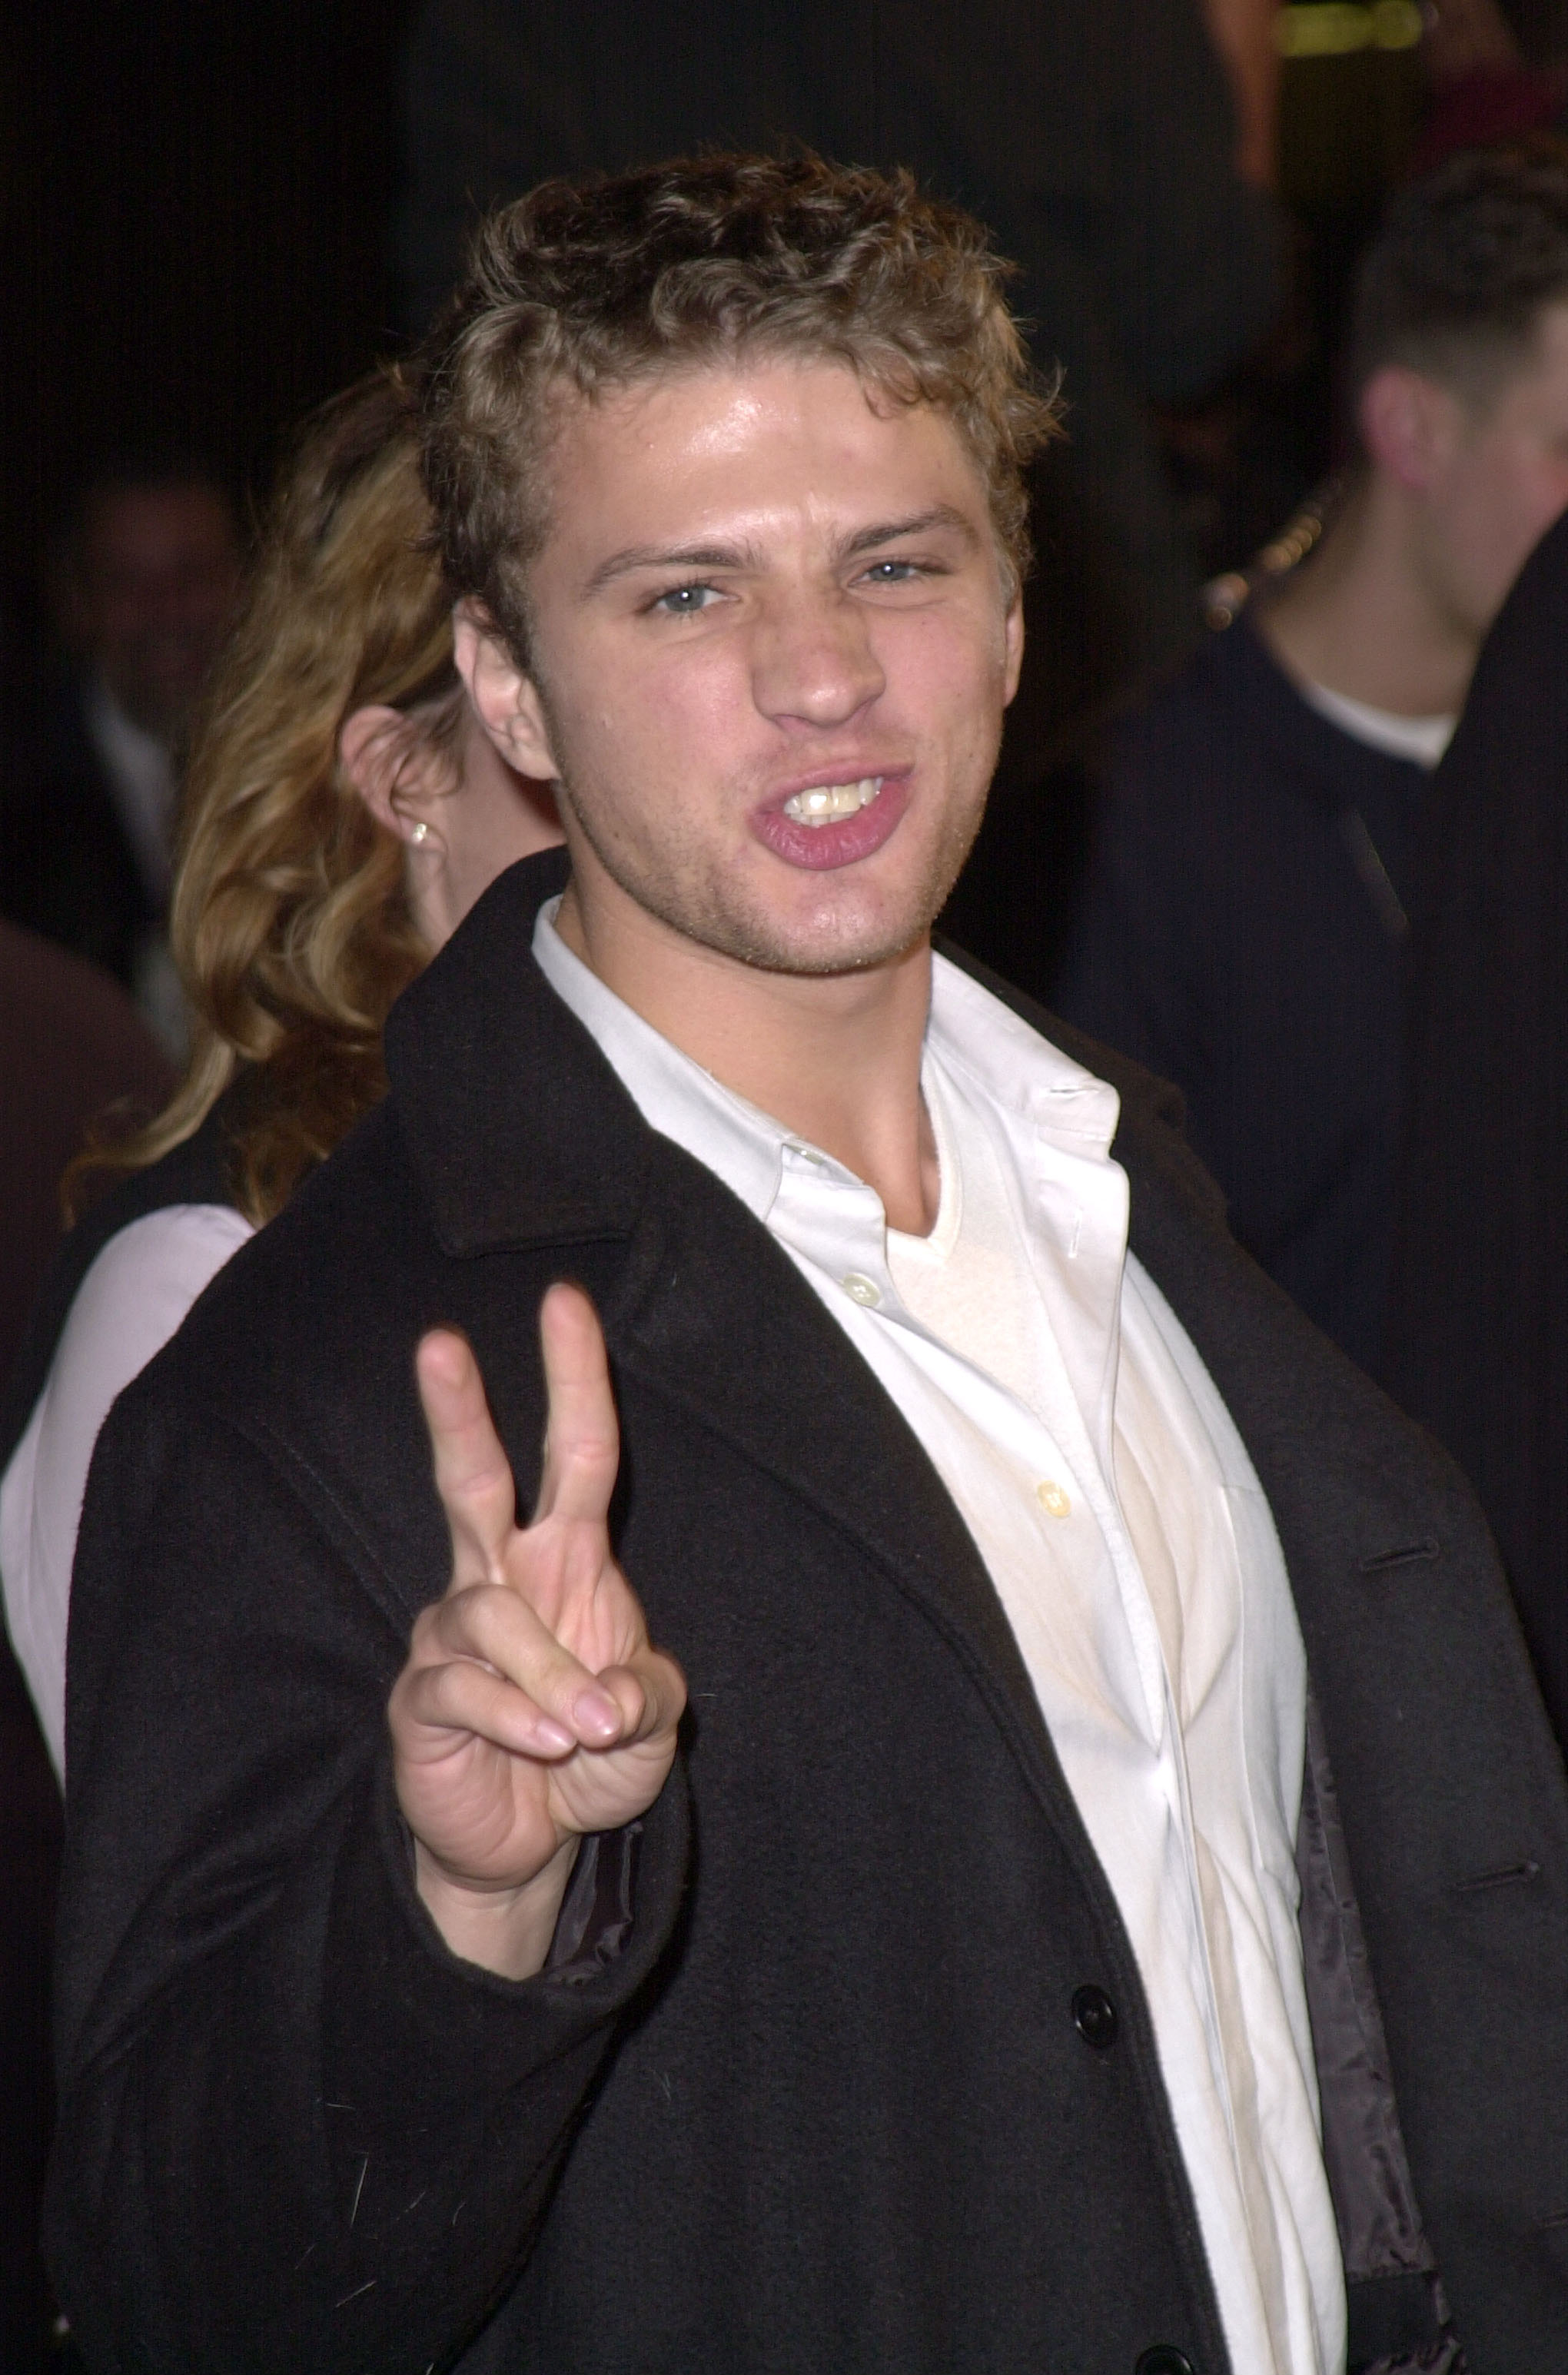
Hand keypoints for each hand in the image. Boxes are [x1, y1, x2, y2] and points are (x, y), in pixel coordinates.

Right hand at [389, 1283, 684, 1977]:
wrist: (533, 1844)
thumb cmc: (594, 1755)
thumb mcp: (654, 1722)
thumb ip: (649, 1692)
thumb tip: (608, 1691)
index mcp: (568, 1560)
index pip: (577, 1451)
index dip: (574, 1379)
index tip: (565, 1301)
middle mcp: (502, 1577)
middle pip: (472, 1478)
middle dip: (457, 1412)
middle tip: (437, 1343)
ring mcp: (452, 1633)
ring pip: (490, 1614)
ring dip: (549, 1677)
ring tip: (585, 1733)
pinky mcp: (420, 1696)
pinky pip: (463, 1687)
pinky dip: (517, 1718)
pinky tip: (544, 1747)